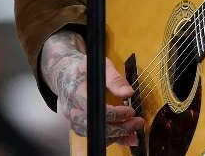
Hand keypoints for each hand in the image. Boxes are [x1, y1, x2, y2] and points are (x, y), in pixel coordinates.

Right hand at [40, 31, 143, 146]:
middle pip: (94, 125)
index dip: (114, 113)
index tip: (131, 110)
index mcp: (76, 92)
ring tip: (134, 133)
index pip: (94, 109)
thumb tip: (128, 93)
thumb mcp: (101, 66)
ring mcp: (74, 119)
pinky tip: (126, 137)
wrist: (66, 75)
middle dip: (118, 128)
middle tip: (137, 123)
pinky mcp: (78, 125)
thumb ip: (114, 78)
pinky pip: (94, 136)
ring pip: (94, 134)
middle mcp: (72, 109)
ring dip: (116, 136)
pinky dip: (111, 139)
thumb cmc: (85, 69)